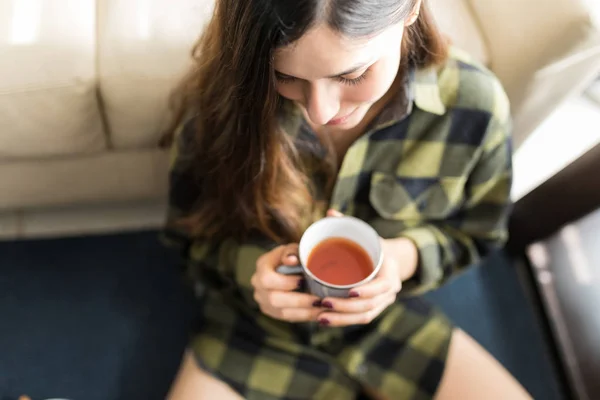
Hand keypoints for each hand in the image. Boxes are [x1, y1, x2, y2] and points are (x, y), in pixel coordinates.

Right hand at [251, 244, 322, 321]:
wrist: (288, 267)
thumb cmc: (293, 256)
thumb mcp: (293, 249)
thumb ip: (292, 252)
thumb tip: (292, 260)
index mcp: (262, 266)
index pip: (267, 278)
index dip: (285, 282)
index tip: (303, 280)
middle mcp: (258, 285)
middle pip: (274, 299)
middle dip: (299, 301)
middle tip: (318, 300)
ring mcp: (263, 300)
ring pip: (281, 312)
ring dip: (304, 312)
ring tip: (322, 308)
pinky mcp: (272, 311)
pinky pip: (287, 318)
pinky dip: (304, 316)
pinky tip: (318, 313)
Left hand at [316, 209, 416, 326]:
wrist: (391, 260)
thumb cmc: (374, 246)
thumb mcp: (367, 234)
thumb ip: (348, 224)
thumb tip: (330, 213)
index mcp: (391, 272)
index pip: (382, 286)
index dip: (367, 291)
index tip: (350, 291)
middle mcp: (390, 291)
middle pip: (370, 305)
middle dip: (346, 307)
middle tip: (324, 303)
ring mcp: (383, 303)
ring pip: (364, 316)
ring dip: (342, 319)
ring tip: (320, 316)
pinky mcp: (374, 309)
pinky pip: (360, 319)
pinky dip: (343, 321)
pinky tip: (324, 320)